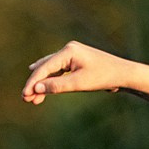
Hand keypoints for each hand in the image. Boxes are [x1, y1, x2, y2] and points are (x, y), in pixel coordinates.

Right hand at [21, 41, 148, 104]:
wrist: (124, 74)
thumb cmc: (103, 77)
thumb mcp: (78, 83)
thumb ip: (57, 86)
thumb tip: (37, 88)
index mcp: (68, 51)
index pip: (45, 68)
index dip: (33, 82)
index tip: (24, 95)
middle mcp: (68, 49)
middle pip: (46, 67)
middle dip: (36, 84)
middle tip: (26, 99)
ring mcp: (73, 54)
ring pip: (51, 70)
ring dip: (43, 84)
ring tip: (33, 99)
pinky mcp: (76, 61)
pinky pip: (59, 71)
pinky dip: (52, 81)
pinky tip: (43, 89)